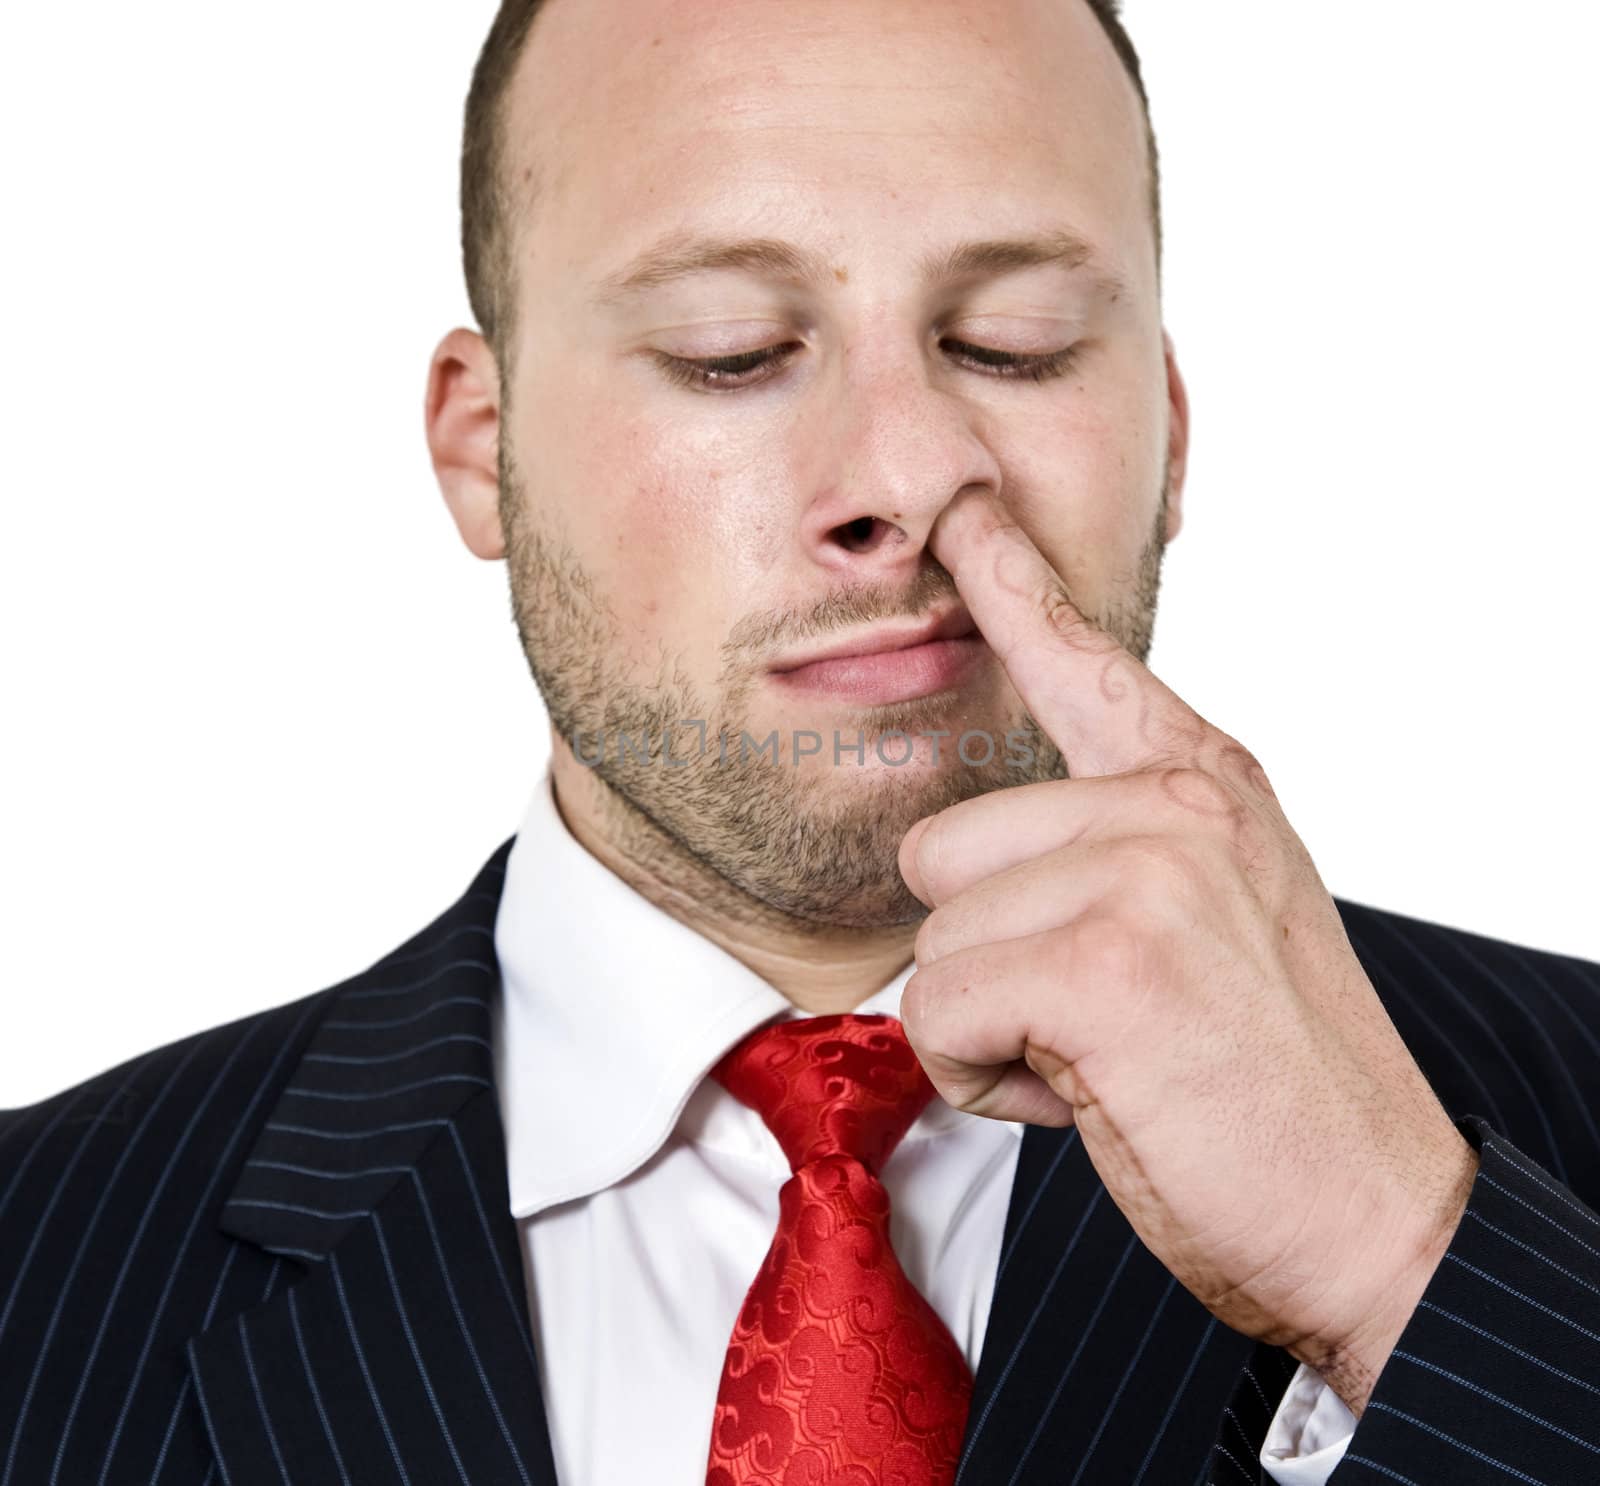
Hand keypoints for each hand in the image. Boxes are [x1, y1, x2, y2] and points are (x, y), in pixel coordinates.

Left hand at [897, 489, 1479, 1416]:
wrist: (1374, 1213)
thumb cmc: (1272, 1078)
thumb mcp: (1217, 920)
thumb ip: (1122, 849)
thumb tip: (985, 854)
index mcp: (1201, 783)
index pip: (1079, 658)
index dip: (1010, 580)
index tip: (962, 508)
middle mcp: (1173, 802)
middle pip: (943, 850)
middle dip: (990, 960)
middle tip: (1102, 1017)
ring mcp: (1144, 871)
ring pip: (934, 942)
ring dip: (993, 1027)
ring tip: (1108, 1056)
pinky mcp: (1106, 963)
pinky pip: (938, 1010)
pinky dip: (983, 1077)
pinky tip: (1087, 1093)